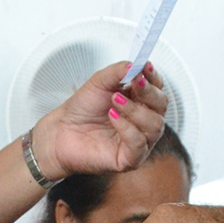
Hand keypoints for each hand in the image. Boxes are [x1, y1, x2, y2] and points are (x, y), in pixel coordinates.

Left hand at [33, 61, 166, 179]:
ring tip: (113, 101)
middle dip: (149, 92)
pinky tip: (112, 117)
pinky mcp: (130, 159)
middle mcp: (143, 122)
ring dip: (135, 110)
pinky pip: (139, 143)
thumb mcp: (99, 82)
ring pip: (155, 125)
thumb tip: (138, 63)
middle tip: (133, 82)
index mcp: (139, 102)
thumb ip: (119, 71)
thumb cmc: (81, 110)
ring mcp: (139, 141)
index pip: (158, 89)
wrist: (61, 131)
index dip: (154, 78)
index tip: (145, 67)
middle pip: (162, 106)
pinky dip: (127, 128)